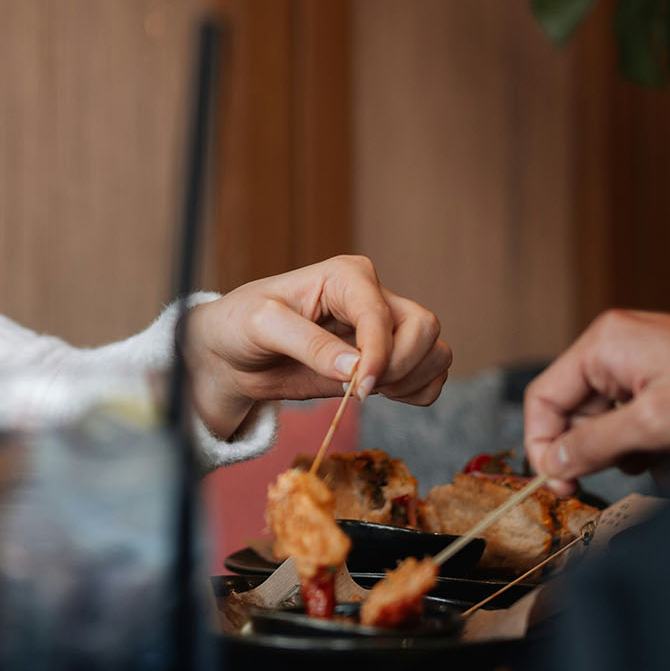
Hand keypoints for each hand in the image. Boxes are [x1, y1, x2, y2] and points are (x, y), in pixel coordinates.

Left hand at [183, 255, 452, 439]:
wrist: (234, 353)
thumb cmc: (242, 325)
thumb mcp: (262, 326)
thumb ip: (309, 344)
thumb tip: (355, 368)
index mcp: (347, 276)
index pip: (382, 315)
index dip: (378, 355)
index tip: (359, 389)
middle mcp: (373, 296)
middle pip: (424, 328)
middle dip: (400, 365)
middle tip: (359, 390)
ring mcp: (384, 327)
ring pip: (435, 351)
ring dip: (411, 379)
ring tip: (365, 391)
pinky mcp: (386, 357)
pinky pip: (430, 375)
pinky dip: (416, 392)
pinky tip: (379, 394)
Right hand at [523, 310, 669, 494]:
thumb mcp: (655, 425)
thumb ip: (593, 444)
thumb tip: (551, 462)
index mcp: (606, 343)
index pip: (544, 397)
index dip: (543, 444)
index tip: (558, 484)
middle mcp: (620, 349)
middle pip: (577, 415)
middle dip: (604, 451)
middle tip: (630, 473)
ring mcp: (648, 367)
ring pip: (612, 428)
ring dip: (637, 454)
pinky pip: (644, 427)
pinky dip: (661, 449)